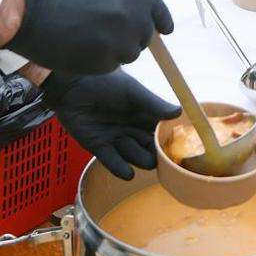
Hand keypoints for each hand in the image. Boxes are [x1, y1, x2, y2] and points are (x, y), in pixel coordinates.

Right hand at [3, 0, 173, 74]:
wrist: (28, 14)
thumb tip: (135, 8)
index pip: (158, 10)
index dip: (161, 21)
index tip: (163, 29)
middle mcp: (131, 16)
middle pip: (145, 35)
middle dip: (132, 35)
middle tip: (108, 33)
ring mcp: (120, 41)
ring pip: (129, 53)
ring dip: (116, 50)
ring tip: (89, 38)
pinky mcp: (106, 62)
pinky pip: (111, 65)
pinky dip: (100, 61)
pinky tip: (81, 49)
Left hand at [40, 71, 179, 179]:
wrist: (72, 85)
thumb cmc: (104, 82)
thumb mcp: (133, 92)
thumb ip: (153, 104)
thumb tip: (178, 112)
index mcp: (144, 115)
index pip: (162, 131)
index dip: (171, 139)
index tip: (182, 146)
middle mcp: (133, 129)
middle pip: (151, 147)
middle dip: (159, 154)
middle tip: (167, 159)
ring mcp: (117, 139)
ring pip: (135, 156)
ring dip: (142, 159)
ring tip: (149, 160)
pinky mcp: (99, 147)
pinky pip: (113, 162)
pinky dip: (120, 168)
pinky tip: (128, 173)